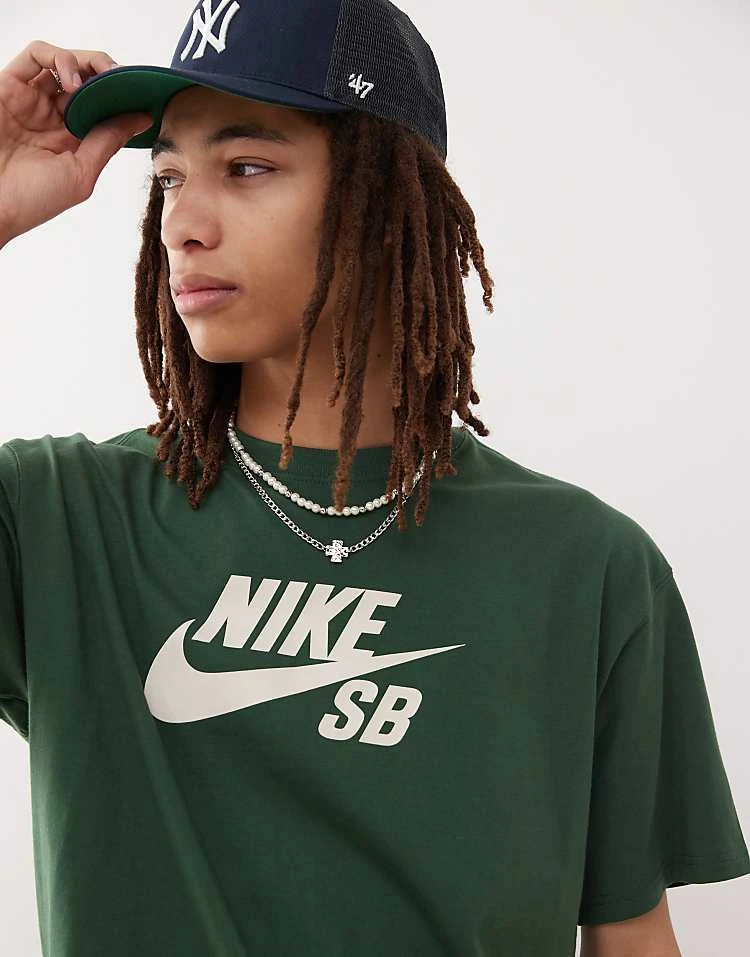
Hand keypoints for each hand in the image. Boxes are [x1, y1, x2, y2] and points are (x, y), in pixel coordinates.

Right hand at [0, 39, 151, 244]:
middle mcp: (52, 116)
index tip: (144, 96)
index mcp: (72, 138)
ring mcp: (31, 99)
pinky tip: (74, 80)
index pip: (103, 106)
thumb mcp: (81, 173)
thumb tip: (141, 118)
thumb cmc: (30, 201)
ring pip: (64, 61)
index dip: (123, 97)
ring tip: (101, 80)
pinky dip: (60, 57)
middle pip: (87, 78)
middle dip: (110, 73)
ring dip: (88, 62)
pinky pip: (36, 54)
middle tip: (125, 79)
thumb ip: (108, 141)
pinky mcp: (9, 86)